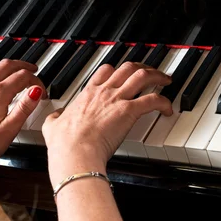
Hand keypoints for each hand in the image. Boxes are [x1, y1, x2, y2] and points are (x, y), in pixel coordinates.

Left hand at [0, 59, 45, 170]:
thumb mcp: (10, 129)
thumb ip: (24, 107)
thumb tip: (36, 91)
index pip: (23, 77)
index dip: (36, 81)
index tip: (40, 90)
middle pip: (6, 65)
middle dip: (22, 66)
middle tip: (31, 69)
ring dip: (1, 67)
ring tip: (9, 72)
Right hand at [42, 62, 171, 183]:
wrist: (75, 153)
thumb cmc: (65, 144)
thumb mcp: (52, 126)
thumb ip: (55, 118)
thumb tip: (55, 116)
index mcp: (88, 93)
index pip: (106, 70)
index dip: (118, 69)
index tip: (125, 73)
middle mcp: (104, 92)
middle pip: (128, 67)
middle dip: (142, 67)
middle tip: (151, 73)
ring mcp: (117, 99)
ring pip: (143, 76)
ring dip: (157, 77)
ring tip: (166, 81)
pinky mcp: (129, 111)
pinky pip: (153, 100)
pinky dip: (164, 102)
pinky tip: (168, 109)